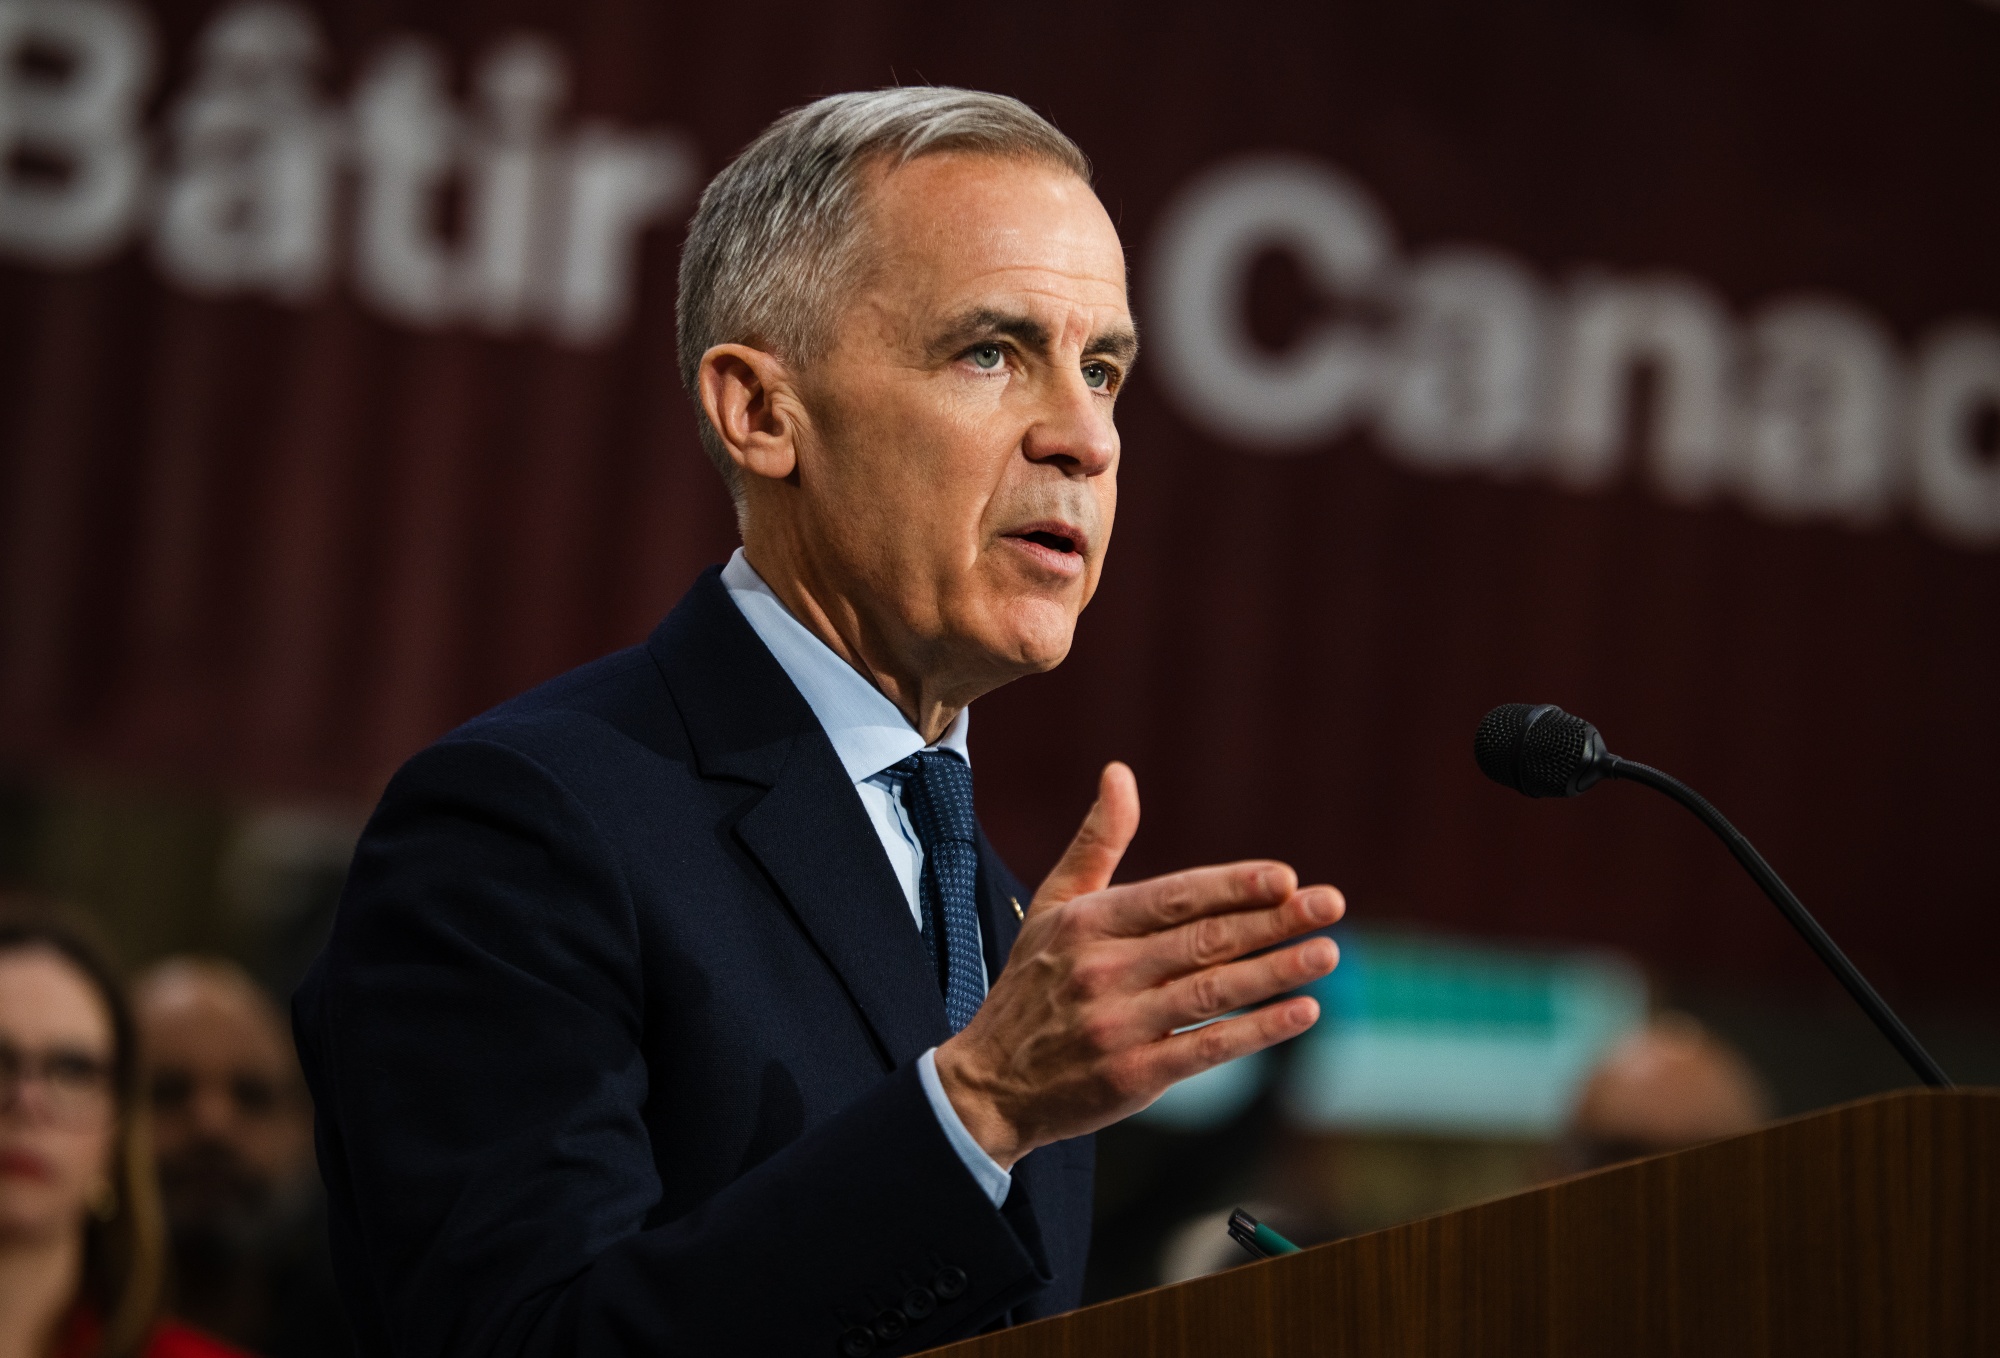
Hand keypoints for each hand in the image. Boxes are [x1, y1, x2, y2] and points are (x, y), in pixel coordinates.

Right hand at [933, 762, 1342, 1168]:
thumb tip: (1120, 772)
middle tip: (1331, 904)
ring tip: (1327, 952)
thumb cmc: (1033, 985)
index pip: (1173, 897)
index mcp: (1088, 924)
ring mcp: (1119, 1025)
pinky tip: (1300, 1011)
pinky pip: (1207, 1049)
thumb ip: (1097, 842)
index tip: (1285, 877)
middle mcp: (1103, 971)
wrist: (992, 1082)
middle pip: (1203, 940)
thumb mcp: (1054, 906)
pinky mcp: (1134, 1076)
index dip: (1231, 887)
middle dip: (1273, 921)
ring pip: (1212, 992)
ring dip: (1275, 971)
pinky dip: (1257, 1030)